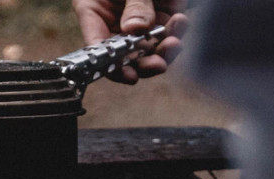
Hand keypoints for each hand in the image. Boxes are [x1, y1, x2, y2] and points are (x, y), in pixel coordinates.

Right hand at [72, 0, 188, 83]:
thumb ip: (135, 2)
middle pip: (126, 53)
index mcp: (93, 12)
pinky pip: (169, 31)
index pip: (98, 46)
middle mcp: (115, 20)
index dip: (111, 65)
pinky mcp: (163, 12)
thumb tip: (136, 30)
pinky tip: (180, 23)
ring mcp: (140, 18)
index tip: (127, 75)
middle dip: (144, 62)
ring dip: (164, 50)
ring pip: (151, 47)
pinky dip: (177, 32)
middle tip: (158, 64)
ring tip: (174, 41)